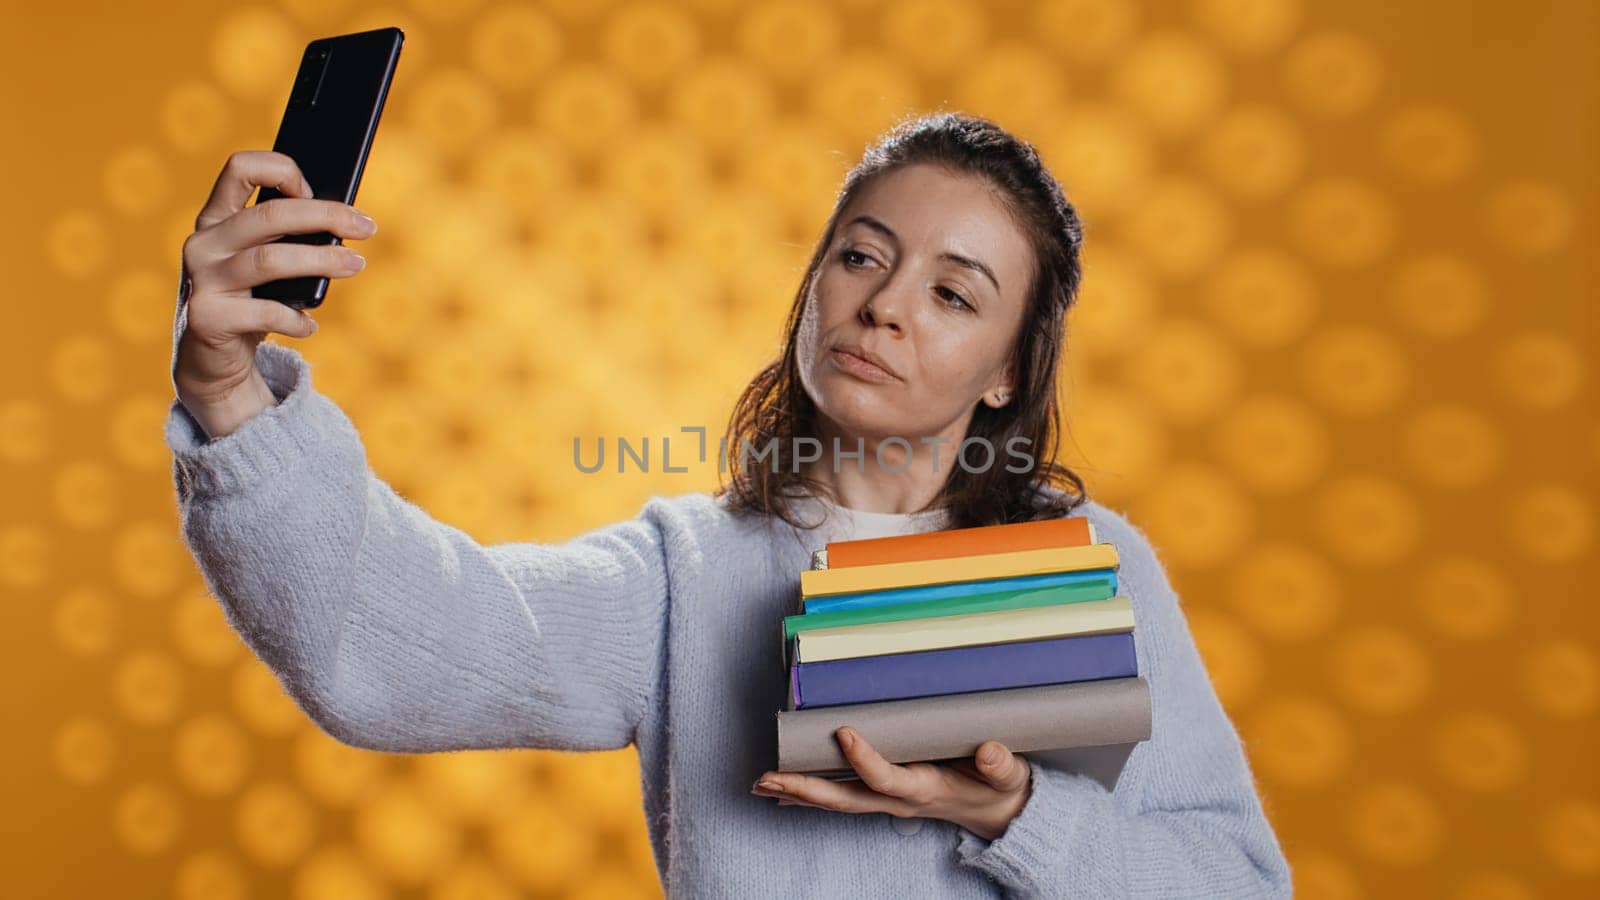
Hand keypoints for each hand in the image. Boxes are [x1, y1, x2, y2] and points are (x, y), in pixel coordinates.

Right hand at [174, 150, 378, 436]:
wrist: (212, 362)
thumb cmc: (250, 301)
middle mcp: (203, 243)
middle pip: (270, 215)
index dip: (281, 170)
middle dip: (326, 216)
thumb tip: (346, 225)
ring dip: (322, 261)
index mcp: (216, 219)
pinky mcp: (207, 317)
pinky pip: (264, 313)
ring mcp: (202, 280)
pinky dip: (296, 319)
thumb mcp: (263, 263)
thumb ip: (287, 240)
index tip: (314, 190)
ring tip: (356, 265)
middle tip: (367, 228)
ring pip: (270, 260)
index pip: (240, 168)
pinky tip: (309, 326)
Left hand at [751, 727, 1032, 840]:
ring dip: (797, 793)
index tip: (844, 731)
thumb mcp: (1008, 774)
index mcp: (925, 788)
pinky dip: (808, 794)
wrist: (996, 810)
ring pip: (836, 800)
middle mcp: (899, 798)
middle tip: (768, 779)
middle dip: (805, 789)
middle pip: (845, 799)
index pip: (886, 778)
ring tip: (761, 784)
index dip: (864, 759)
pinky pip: (840, 797)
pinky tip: (780, 791)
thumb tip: (989, 752)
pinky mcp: (882, 795)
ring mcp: (887, 800)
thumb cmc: (998, 786)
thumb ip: (1000, 764)